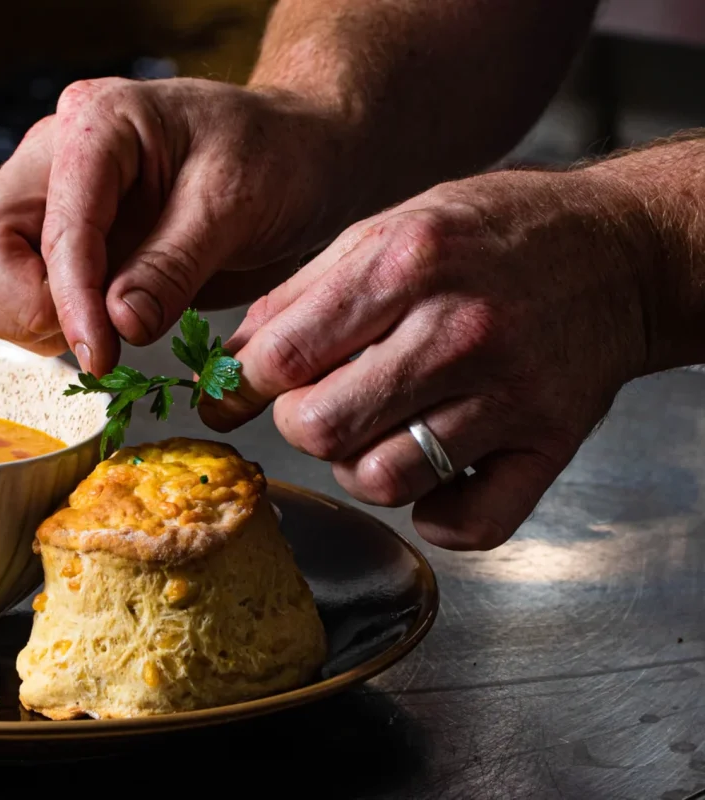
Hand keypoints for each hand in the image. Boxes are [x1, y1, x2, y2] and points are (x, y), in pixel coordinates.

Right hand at [0, 77, 352, 375]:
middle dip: (27, 307)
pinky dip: (36, 322)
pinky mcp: (59, 240)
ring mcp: (50, 199)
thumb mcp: (235, 206)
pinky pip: (5, 289)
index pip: (55, 225)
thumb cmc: (277, 159)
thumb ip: (173, 266)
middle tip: (96, 339)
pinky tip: (94, 326)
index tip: (100, 356)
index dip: (70, 301)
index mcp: (98, 124)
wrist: (300, 157)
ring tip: (101, 330)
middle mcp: (55, 156)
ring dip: (25, 320)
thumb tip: (120, 324)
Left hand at [201, 169, 654, 549]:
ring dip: (359, 466)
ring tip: (379, 428)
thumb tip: (228, 366)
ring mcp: (508, 394)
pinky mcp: (548, 445)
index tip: (247, 390)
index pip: (285, 357)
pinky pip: (466, 524)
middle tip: (319, 403)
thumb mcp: (385, 230)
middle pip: (321, 428)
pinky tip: (435, 469)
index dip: (248, 384)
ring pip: (381, 481)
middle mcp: (458, 330)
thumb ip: (299, 296)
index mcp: (407, 264)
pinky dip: (436, 513)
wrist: (617, 250)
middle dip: (299, 424)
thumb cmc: (489, 236)